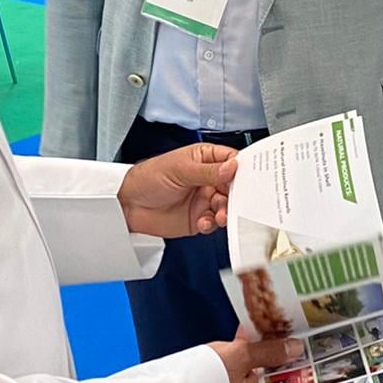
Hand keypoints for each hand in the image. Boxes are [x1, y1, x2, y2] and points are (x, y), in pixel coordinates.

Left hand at [118, 143, 238, 238]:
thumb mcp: (179, 169)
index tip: (253, 176)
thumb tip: (232, 167)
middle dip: (239, 194)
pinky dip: (213, 224)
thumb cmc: (148, 177)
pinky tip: (204, 222)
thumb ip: (207, 171)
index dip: (243, 168)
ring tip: (220, 215)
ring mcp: (204, 199)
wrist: (128, 205)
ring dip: (227, 211)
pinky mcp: (198, 218)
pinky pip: (214, 222)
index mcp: (204, 159)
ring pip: (227, 206)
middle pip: (234, 186)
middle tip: (239, 200)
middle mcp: (207, 179)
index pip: (231, 160)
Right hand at [210, 331, 305, 382]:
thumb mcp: (241, 356)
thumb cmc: (207, 378)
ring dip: (261, 349)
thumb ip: (269, 351)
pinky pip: (243, 370)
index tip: (302, 338)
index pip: (290, 378)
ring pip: (258, 370)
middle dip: (278, 351)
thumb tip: (296, 347)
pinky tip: (246, 335)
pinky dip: (246, 354)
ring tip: (267, 326)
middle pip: (275, 373)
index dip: (296, 358)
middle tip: (285, 328)